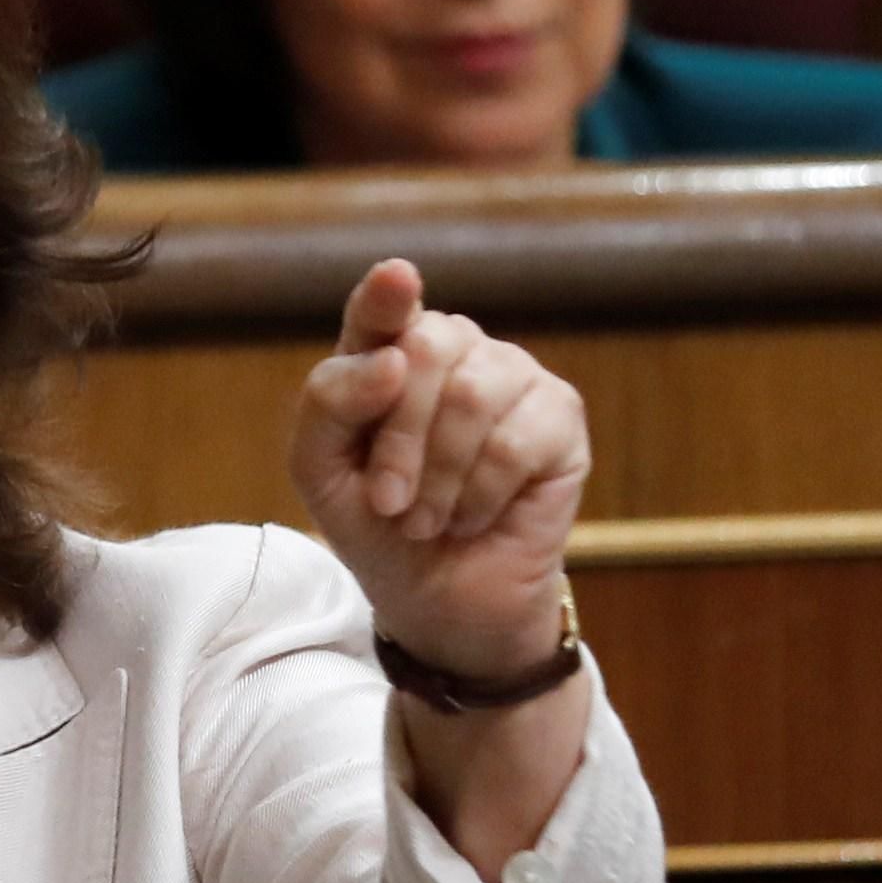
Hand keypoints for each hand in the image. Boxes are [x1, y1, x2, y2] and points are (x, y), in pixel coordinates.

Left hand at [286, 258, 586, 681]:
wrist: (441, 601)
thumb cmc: (379, 526)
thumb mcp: (322, 471)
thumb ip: (330, 403)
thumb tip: (393, 358)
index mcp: (391, 350)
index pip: (385, 307)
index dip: (388, 296)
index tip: (396, 282)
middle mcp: (456, 349)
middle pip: (426, 350)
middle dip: (399, 440)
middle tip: (390, 504)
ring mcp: (513, 376)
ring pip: (471, 396)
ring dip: (438, 478)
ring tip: (428, 519)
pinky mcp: (559, 416)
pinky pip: (515, 442)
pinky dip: (480, 495)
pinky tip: (474, 517)